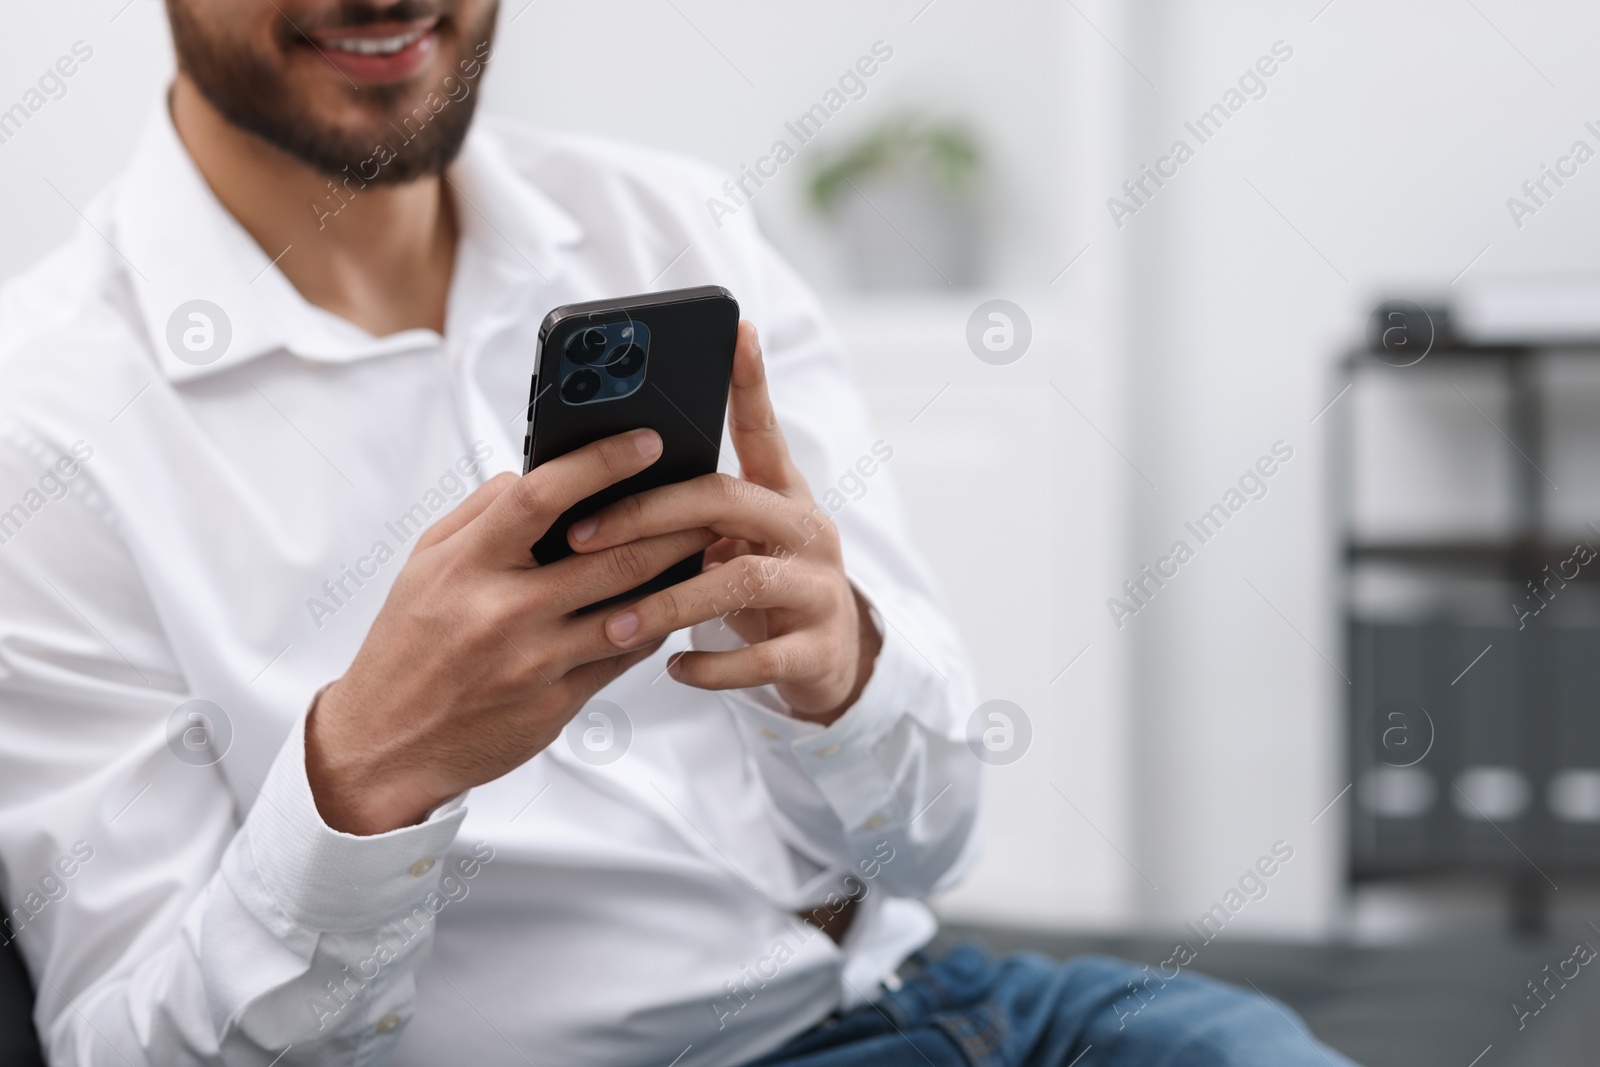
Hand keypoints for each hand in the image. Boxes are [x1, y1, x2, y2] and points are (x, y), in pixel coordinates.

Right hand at [306, 429, 716, 834]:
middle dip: (672, 524)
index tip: (646, 442)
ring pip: (632, 609)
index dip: (601, 463)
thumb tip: (535, 474)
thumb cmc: (407, 646)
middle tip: (708, 501)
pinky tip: (673, 604)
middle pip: (611, 556)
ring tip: (707, 548)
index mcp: (469, 564)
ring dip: (679, 576)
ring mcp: (535, 660)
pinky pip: (623, 656)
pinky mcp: (557, 702)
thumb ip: (480, 513)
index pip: (543, 497)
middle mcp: (504, 610)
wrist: (387, 745)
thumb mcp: (425, 565)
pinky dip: (654, 626)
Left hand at [567, 321, 881, 723]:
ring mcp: (817, 589)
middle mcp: (807, 531)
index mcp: (782, 495)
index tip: (736, 329)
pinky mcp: (817, 649)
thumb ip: (694, 510)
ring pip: (741, 580)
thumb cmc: (760, 586)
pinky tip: (673, 668)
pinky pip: (760, 658)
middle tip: (581, 537)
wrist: (828, 662)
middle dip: (648, 516)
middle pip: (727, 501)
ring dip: (668, 602)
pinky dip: (710, 665)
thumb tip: (600, 475)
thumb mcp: (736, 541)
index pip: (764, 429)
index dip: (751, 382)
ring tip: (613, 624)